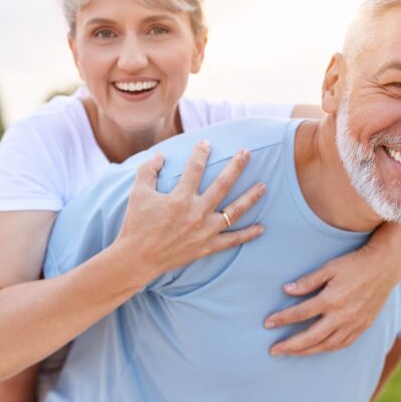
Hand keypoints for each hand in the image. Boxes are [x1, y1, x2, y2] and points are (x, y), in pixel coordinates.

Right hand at [114, 140, 265, 278]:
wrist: (137, 259)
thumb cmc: (136, 224)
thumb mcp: (138, 193)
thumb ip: (148, 170)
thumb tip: (160, 154)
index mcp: (180, 199)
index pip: (195, 170)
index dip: (201, 154)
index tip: (206, 143)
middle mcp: (196, 213)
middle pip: (223, 185)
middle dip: (236, 167)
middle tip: (247, 153)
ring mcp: (205, 231)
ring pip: (234, 212)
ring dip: (250, 198)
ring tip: (263, 186)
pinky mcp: (207, 247)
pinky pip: (232, 240)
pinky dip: (248, 235)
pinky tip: (261, 228)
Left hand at [264, 243, 400, 356]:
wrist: (385, 267)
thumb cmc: (355, 263)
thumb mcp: (329, 267)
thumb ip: (308, 281)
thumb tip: (286, 290)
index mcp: (331, 299)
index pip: (300, 313)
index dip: (282, 319)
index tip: (267, 323)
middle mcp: (342, 316)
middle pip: (311, 337)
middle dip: (290, 346)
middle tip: (273, 350)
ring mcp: (354, 324)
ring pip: (326, 345)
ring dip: (306, 351)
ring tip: (291, 353)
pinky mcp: (362, 326)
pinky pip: (342, 344)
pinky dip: (327, 348)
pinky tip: (317, 349)